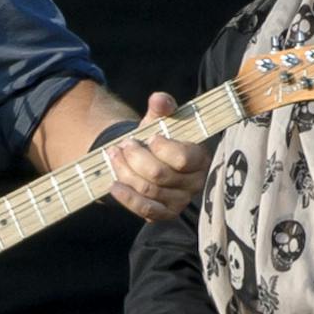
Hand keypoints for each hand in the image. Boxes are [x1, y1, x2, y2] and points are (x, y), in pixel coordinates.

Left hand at [107, 93, 212, 222]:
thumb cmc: (157, 139)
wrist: (147, 160)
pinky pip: (146, 209)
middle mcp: (194, 182)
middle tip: (123, 145)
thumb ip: (162, 107)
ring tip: (114, 156)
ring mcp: (180, 201)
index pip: (182, 158)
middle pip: (159, 174)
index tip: (149, 138)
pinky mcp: (165, 214)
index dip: (161, 147)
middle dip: (135, 158)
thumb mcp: (159, 120)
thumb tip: (159, 99)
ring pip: (148, 190)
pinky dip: (127, 198)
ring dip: (125, 171)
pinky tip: (114, 185)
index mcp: (199, 158)